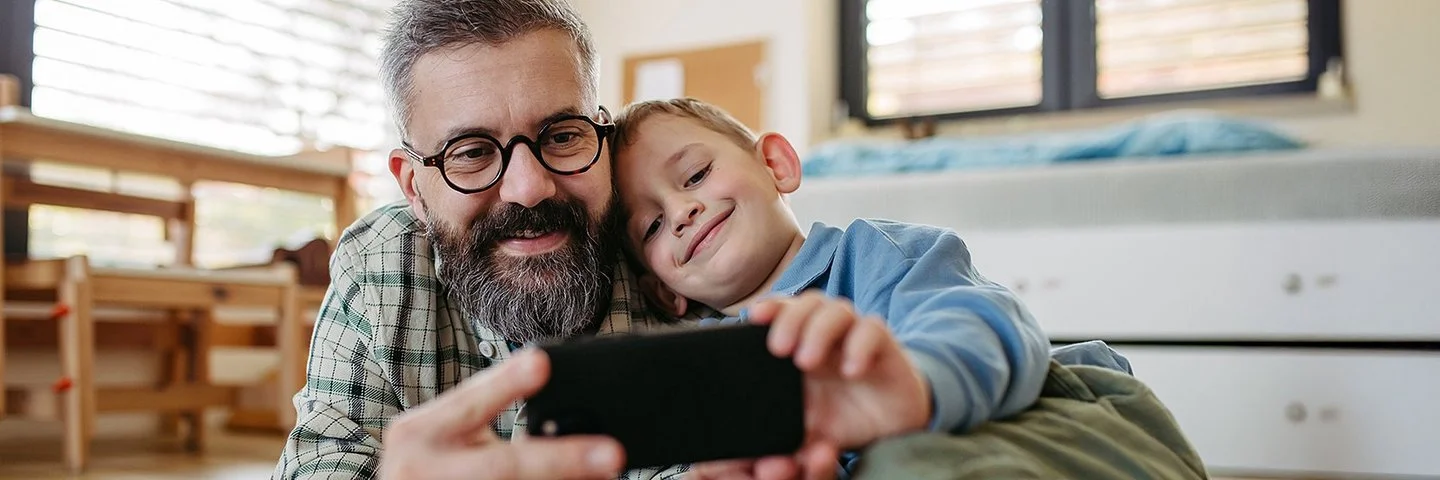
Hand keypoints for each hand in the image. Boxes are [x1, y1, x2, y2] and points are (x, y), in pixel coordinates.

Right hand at [379, 349, 625, 479]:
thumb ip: (485, 414)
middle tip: (611, 454)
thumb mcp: (443, 434)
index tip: (543, 362)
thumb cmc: (431, 464)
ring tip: (606, 471)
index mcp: (419, 433)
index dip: (506, 383)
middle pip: (503, 466)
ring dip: (565, 479)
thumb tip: (560, 404)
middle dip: (561, 459)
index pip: (470, 402)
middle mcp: (422, 470)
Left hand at [688, 292, 931, 478]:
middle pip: (807, 303)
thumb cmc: (842, 420)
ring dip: (819, 329)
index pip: (784, 312)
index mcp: (804, 345)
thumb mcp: (804, 430)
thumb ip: (776, 433)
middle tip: (779, 349)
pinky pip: (874, 330)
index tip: (753, 318)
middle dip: (790, 319)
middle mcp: (829, 334)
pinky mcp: (885, 347)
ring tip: (807, 360)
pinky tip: (851, 369)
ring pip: (838, 309)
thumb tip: (739, 448)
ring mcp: (856, 337)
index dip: (770, 308)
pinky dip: (860, 345)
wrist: (891, 428)